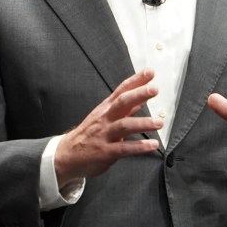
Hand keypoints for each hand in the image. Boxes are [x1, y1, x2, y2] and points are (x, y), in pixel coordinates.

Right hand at [54, 70, 161, 187]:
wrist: (66, 154)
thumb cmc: (90, 134)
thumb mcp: (105, 117)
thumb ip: (126, 109)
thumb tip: (143, 98)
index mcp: (106, 108)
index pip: (122, 90)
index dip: (136, 80)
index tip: (150, 72)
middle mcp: (105, 118)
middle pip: (122, 102)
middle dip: (138, 94)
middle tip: (154, 89)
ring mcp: (104, 134)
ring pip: (124, 125)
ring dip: (143, 123)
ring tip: (159, 122)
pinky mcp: (105, 152)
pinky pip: (123, 148)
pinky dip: (139, 147)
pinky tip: (152, 144)